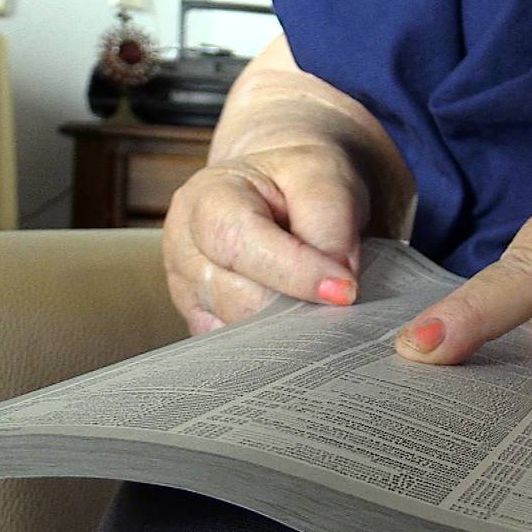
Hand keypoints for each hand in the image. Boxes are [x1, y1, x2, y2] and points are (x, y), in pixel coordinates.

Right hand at [163, 142, 368, 334]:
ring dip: (289, 331)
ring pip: (237, 333)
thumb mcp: (324, 179)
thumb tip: (337, 285)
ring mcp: (188, 291)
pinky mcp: (202, 322)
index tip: (346, 291)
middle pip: (238, 298)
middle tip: (345, 306)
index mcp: (207, 198)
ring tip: (325, 310)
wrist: (283, 189)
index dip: (296, 272)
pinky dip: (273, 348)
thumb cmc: (300, 181)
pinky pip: (234, 353)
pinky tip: (301, 329)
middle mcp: (184, 247)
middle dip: (298, 308)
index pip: (240, 243)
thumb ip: (330, 225)